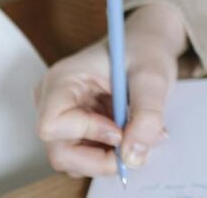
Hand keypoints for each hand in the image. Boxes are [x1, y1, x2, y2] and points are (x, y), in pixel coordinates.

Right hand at [33, 2, 188, 176]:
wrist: (146, 45)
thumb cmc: (145, 50)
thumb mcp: (153, 77)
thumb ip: (147, 115)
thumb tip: (134, 157)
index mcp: (61, 80)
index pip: (52, 124)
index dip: (87, 133)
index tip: (121, 131)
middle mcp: (52, 102)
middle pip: (60, 152)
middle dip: (100, 158)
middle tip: (136, 149)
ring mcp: (62, 118)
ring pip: (74, 160)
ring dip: (109, 158)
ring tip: (138, 134)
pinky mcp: (75, 130)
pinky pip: (87, 156)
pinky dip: (111, 154)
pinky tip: (131, 134)